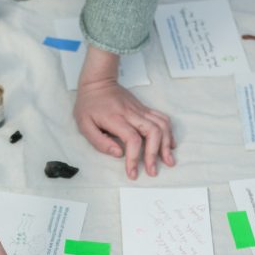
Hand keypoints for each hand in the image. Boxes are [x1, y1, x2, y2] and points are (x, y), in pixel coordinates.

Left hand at [74, 46, 174, 179]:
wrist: (98, 81)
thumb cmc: (89, 104)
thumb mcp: (84, 124)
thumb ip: (99, 142)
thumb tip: (118, 154)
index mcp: (116, 119)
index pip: (132, 139)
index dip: (134, 158)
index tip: (132, 173)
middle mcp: (132, 113)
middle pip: (153, 132)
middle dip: (155, 154)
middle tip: (152, 171)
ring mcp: (140, 110)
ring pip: (161, 125)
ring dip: (167, 144)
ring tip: (168, 161)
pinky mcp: (144, 108)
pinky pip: (162, 118)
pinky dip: (169, 132)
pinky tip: (170, 145)